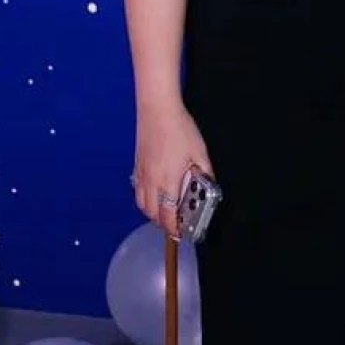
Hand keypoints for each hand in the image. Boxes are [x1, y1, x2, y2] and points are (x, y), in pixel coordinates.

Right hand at [131, 102, 213, 240]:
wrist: (157, 111)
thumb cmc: (181, 130)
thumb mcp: (200, 152)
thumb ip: (204, 172)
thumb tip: (208, 186)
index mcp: (167, 181)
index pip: (168, 214)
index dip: (174, 228)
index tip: (181, 233)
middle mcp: (150, 182)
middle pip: (152, 214)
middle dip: (163, 223)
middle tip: (175, 224)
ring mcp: (141, 175)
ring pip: (142, 204)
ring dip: (152, 212)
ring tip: (165, 211)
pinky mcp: (136, 166)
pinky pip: (137, 192)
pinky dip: (144, 200)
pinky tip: (154, 194)